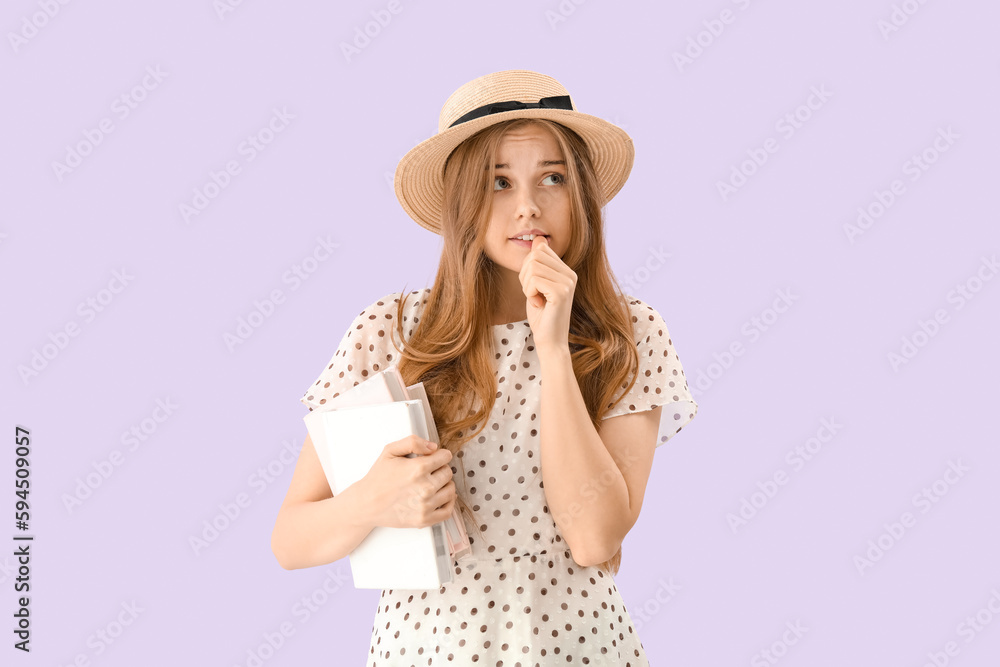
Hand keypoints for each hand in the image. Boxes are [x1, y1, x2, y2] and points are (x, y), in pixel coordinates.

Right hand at [358, 435, 456, 528]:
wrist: (366, 504)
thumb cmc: (378, 477)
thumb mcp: (390, 451)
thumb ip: (412, 442)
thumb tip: (433, 447)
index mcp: (418, 468)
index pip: (445, 457)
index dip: (439, 455)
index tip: (433, 458)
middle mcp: (425, 487)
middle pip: (448, 473)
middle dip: (441, 469)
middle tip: (429, 472)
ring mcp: (425, 505)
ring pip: (450, 490)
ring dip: (444, 485)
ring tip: (432, 484)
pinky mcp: (424, 520)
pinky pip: (448, 511)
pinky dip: (448, 503)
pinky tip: (439, 497)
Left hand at [518, 235, 576, 354]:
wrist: (550, 341)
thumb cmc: (542, 315)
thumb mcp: (536, 285)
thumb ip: (537, 264)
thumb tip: (539, 239)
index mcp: (566, 271)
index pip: (540, 250)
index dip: (528, 267)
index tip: (534, 287)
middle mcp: (570, 274)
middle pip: (535, 255)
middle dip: (525, 275)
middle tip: (532, 293)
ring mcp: (568, 282)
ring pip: (532, 266)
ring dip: (526, 285)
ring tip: (536, 299)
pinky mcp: (562, 291)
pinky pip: (534, 280)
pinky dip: (529, 293)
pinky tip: (538, 304)